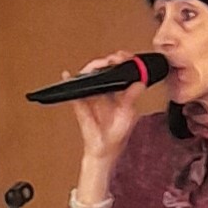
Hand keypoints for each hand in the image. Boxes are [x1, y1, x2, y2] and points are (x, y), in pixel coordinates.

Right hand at [68, 49, 148, 166]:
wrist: (103, 151)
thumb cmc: (116, 136)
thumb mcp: (128, 114)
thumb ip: (132, 97)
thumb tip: (140, 82)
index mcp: (118, 93)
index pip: (119, 71)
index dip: (122, 61)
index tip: (125, 57)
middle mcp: (104, 91)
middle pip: (104, 69)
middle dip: (108, 61)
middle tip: (113, 59)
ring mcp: (91, 96)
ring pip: (90, 75)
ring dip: (93, 67)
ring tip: (98, 65)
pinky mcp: (81, 103)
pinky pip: (74, 91)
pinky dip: (68, 81)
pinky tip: (67, 75)